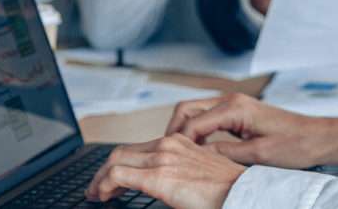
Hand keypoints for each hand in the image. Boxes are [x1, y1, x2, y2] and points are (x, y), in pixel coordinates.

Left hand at [86, 134, 243, 208]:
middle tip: (98, 188)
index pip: (138, 148)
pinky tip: (103, 197)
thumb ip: (179, 171)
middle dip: (104, 170)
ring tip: (96, 194)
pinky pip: (118, 175)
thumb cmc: (226, 188)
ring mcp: (162, 157)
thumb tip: (166, 184)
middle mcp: (169, 144)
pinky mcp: (158, 175)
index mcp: (179, 141)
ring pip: (116, 159)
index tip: (112, 180)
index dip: (119, 163)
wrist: (241, 192)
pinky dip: (104, 184)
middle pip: (122, 151)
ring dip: (100, 178)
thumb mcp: (199, 171)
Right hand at [165, 92, 337, 168]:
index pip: (192, 123)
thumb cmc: (295, 145)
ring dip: (184, 131)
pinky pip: (207, 118)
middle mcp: (232, 101)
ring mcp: (234, 105)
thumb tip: (196, 157)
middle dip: (173, 132)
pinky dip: (196, 132)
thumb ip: (225, 154)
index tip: (169, 160)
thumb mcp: (258, 155)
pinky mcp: (238, 113)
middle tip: (167, 156)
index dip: (177, 143)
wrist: (317, 138)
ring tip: (178, 156)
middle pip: (186, 110)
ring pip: (195, 113)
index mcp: (235, 108)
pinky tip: (197, 151)